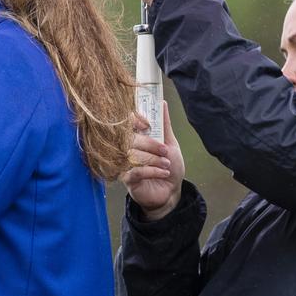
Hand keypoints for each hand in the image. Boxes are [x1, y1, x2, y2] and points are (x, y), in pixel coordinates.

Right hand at [120, 101, 184, 220]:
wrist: (170, 192)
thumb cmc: (168, 167)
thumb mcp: (170, 144)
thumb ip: (164, 125)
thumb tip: (162, 104)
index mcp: (135, 138)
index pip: (126, 123)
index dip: (134, 121)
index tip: (147, 124)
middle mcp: (126, 149)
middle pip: (130, 140)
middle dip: (150, 145)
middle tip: (165, 151)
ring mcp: (125, 164)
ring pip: (132, 155)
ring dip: (153, 159)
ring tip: (166, 164)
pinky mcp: (127, 179)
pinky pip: (134, 171)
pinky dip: (152, 171)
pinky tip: (163, 172)